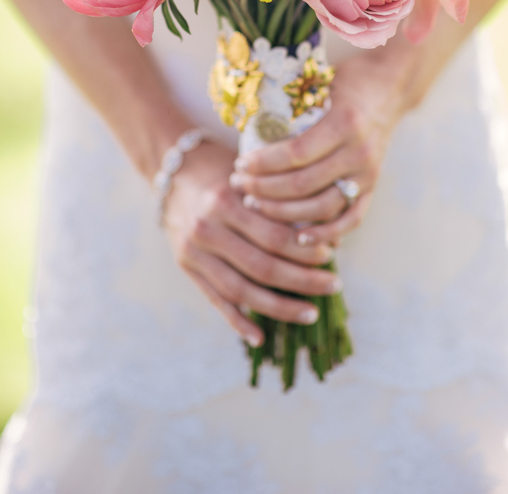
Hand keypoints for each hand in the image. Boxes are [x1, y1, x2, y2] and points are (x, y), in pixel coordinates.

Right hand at [163, 140, 341, 346]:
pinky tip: (260, 336)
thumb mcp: (248, 177)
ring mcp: (193, 252)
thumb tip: (323, 236)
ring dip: (279, 307)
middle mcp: (206, 229)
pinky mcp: (187, 268)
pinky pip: (215, 300)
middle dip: (302, 281)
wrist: (174, 172)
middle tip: (333, 285)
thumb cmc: (223, 170)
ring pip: (241, 290)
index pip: (273, 235)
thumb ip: (276, 203)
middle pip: (261, 267)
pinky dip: (237, 321)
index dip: (305, 250)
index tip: (331, 255)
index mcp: (224, 202)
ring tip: (310, 313)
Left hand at [229, 51, 409, 245]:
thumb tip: (246, 129)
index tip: (240, 164)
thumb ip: (292, 108)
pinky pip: (350, 219)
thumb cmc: (346, 83)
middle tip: (240, 184)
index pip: (296, 153)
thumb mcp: (320, 86)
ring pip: (321, 207)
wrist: (388, 89)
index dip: (264, 164)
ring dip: (284, 212)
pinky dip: (325, 234)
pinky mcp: (373, 188)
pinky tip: (298, 237)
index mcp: (344, 123)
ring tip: (256, 204)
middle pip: (303, 184)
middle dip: (265, 189)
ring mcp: (368, 174)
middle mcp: (359, 151)